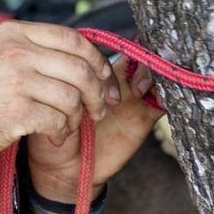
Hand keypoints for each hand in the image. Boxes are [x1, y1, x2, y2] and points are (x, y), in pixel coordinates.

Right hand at [0, 21, 120, 161]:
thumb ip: (28, 47)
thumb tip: (76, 55)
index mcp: (13, 33)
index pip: (72, 39)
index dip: (96, 59)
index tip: (104, 76)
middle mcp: (15, 52)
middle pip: (79, 68)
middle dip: (98, 91)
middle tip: (101, 107)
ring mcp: (16, 82)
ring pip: (72, 97)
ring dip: (78, 115)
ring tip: (71, 124)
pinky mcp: (17, 112)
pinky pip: (58, 121)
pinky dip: (63, 132)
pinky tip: (55, 135)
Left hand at [27, 55, 163, 197]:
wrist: (63, 166)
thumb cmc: (48, 131)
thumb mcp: (49, 104)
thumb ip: (61, 85)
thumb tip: (64, 63)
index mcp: (91, 73)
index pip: (110, 47)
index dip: (112, 49)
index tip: (102, 66)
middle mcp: (115, 82)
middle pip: (139, 54)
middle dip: (139, 60)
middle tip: (128, 79)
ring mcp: (132, 98)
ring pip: (155, 73)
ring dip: (152, 74)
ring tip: (138, 90)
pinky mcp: (145, 117)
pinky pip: (163, 100)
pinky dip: (166, 95)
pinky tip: (156, 98)